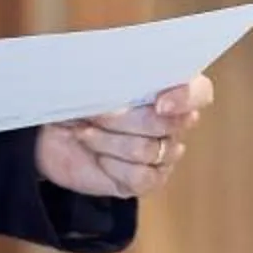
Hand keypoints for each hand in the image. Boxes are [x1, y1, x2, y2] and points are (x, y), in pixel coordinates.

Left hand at [34, 75, 213, 199]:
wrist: (51, 130)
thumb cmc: (77, 95)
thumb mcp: (93, 73)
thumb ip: (116, 70)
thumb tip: (129, 82)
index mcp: (170, 86)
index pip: (200, 93)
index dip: (185, 98)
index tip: (158, 102)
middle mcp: (174, 122)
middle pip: (165, 124)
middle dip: (122, 119)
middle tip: (95, 113)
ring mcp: (163, 154)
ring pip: (148, 151)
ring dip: (107, 141)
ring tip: (85, 132)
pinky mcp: (146, 181)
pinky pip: (141, 178)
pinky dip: (112, 166)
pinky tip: (97, 157)